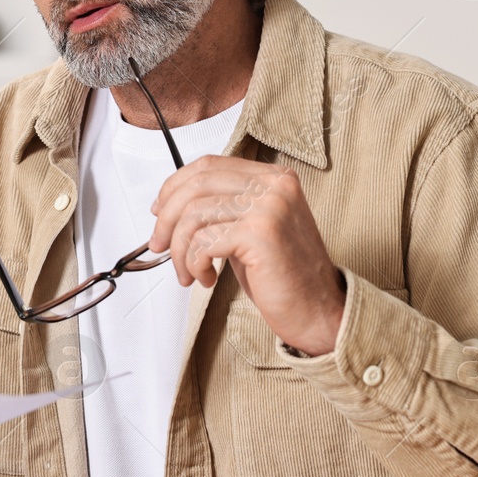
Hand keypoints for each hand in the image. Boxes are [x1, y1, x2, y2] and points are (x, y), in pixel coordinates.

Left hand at [150, 156, 345, 355]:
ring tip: (189, 272)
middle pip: (196, 185)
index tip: (158, 211)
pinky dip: (194, 263)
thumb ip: (221, 208)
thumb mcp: (250, 229)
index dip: (174, 186)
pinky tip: (207, 278)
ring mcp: (270, 206)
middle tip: (159, 245)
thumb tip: (169, 204)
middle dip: (167, 219)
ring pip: (194, 215)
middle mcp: (275, 185)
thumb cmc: (283, 275)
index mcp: (273, 177)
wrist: (319, 311)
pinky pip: (203, 242)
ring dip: (180, 249)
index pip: (208, 165)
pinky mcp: (260, 234)